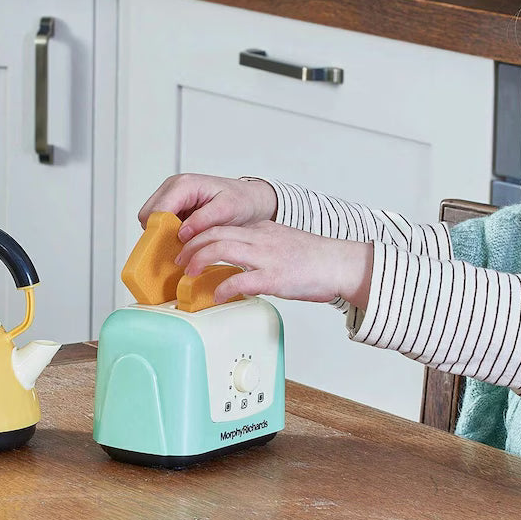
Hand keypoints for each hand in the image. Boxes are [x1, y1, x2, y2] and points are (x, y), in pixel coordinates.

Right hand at [138, 173, 277, 241]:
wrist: (252, 200)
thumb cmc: (242, 200)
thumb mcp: (227, 209)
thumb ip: (203, 219)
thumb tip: (182, 232)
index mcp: (183, 185)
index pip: (157, 209)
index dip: (160, 230)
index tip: (171, 247)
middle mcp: (173, 189)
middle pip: (148, 216)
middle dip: (159, 234)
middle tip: (179, 249)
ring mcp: (173, 199)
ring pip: (152, 221)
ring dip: (164, 236)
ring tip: (185, 246)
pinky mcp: (176, 209)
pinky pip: (162, 225)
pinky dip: (170, 235)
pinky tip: (186, 243)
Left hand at [177, 221, 373, 309]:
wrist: (341, 264)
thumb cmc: (316, 259)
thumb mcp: (283, 244)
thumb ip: (260, 249)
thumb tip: (240, 263)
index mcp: (262, 230)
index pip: (220, 224)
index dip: (197, 234)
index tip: (186, 246)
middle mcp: (260, 239)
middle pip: (213, 232)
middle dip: (189, 246)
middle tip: (179, 261)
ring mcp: (266, 257)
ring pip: (219, 249)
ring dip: (197, 261)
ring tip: (188, 275)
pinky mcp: (274, 277)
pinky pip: (239, 280)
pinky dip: (222, 288)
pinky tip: (217, 296)